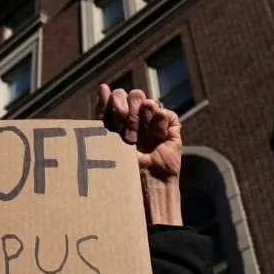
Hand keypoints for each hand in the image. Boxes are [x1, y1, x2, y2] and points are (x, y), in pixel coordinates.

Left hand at [96, 84, 182, 225]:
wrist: (144, 187)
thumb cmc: (121, 169)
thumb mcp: (108, 139)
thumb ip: (104, 114)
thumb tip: (103, 87)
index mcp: (116, 128)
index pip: (114, 103)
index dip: (112, 99)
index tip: (107, 94)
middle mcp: (135, 126)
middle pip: (132, 98)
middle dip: (128, 104)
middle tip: (124, 115)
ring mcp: (153, 129)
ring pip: (149, 104)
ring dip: (144, 111)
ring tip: (141, 128)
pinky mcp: (171, 134)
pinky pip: (167, 115)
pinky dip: (161, 119)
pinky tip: (157, 132)